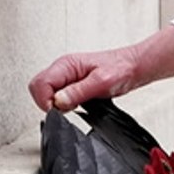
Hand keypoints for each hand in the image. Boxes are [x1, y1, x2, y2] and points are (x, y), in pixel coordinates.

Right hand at [28, 25, 173, 111]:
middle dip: (48, 103)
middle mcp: (63, 69)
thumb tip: (58, 102)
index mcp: (66, 64)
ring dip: (58, 104)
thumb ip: (78, 92)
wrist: (135, 67)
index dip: (45, 100)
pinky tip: (79, 104)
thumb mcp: (101, 82)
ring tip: (77, 104)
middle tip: (68, 107)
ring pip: (47, 94)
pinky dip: (65, 104)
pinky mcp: (73, 84)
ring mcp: (67, 77)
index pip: (39, 84)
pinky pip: (59, 97)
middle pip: (38, 88)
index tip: (59, 109)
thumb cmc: (122, 69)